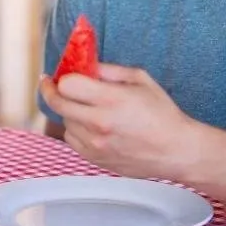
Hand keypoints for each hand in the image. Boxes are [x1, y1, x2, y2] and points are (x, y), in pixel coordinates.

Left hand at [38, 63, 198, 181]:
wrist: (176, 150)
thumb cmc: (162, 114)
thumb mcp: (140, 80)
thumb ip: (109, 70)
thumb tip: (85, 65)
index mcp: (111, 100)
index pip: (67, 85)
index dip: (62, 77)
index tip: (60, 74)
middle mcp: (99, 123)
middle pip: (58, 104)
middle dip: (50, 90)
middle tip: (49, 83)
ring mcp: (95, 144)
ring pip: (64, 122)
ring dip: (69, 111)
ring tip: (85, 106)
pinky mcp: (95, 159)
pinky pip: (72, 140)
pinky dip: (76, 129)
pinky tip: (90, 124)